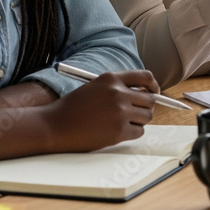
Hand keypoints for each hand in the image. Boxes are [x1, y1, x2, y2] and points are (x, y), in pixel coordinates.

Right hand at [43, 70, 160, 151]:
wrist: (54, 126)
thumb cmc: (73, 108)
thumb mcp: (96, 87)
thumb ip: (118, 87)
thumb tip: (144, 94)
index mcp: (112, 78)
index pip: (145, 77)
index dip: (153, 85)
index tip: (154, 91)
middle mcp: (118, 93)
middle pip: (150, 99)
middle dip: (145, 107)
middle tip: (136, 113)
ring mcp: (120, 112)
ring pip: (146, 117)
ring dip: (139, 121)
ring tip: (123, 123)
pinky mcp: (119, 131)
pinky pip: (139, 132)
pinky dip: (132, 133)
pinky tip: (117, 132)